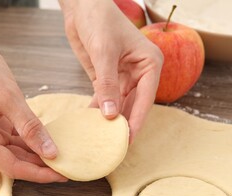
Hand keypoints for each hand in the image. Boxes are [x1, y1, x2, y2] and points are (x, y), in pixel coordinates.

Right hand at [0, 42, 66, 182]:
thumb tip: (51, 152)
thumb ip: (31, 128)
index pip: (12, 167)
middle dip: (38, 165)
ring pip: (12, 151)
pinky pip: (10, 139)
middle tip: (65, 166)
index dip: (38, 173)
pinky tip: (42, 141)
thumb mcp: (11, 99)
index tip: (62, 175)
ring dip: (33, 154)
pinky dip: (26, 141)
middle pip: (12, 161)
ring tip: (58, 155)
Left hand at [59, 0, 162, 141]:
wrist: (82, 6)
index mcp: (149, 63)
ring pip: (119, 103)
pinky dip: (97, 109)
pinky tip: (91, 123)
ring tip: (101, 139)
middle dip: (124, 124)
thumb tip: (110, 115)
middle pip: (133, 104)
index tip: (128, 140)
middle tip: (114, 145)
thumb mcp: (104, 52)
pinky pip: (104, 97)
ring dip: (110, 119)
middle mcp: (139, 71)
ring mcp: (122, 75)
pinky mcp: (106, 77)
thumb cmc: (100, 20)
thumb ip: (108, 84)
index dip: (137, 120)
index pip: (145, 98)